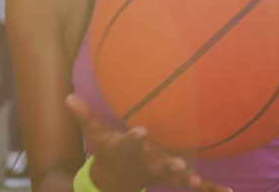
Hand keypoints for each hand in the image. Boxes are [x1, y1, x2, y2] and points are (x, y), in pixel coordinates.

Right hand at [65, 94, 230, 191]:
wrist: (114, 183)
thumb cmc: (108, 152)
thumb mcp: (95, 134)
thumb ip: (85, 115)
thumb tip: (68, 95)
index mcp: (127, 151)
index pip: (129, 144)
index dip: (134, 139)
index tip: (141, 132)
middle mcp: (145, 163)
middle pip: (157, 164)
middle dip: (167, 165)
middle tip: (179, 165)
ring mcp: (160, 173)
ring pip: (175, 178)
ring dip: (187, 179)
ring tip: (198, 182)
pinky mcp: (173, 178)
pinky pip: (194, 185)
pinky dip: (210, 189)